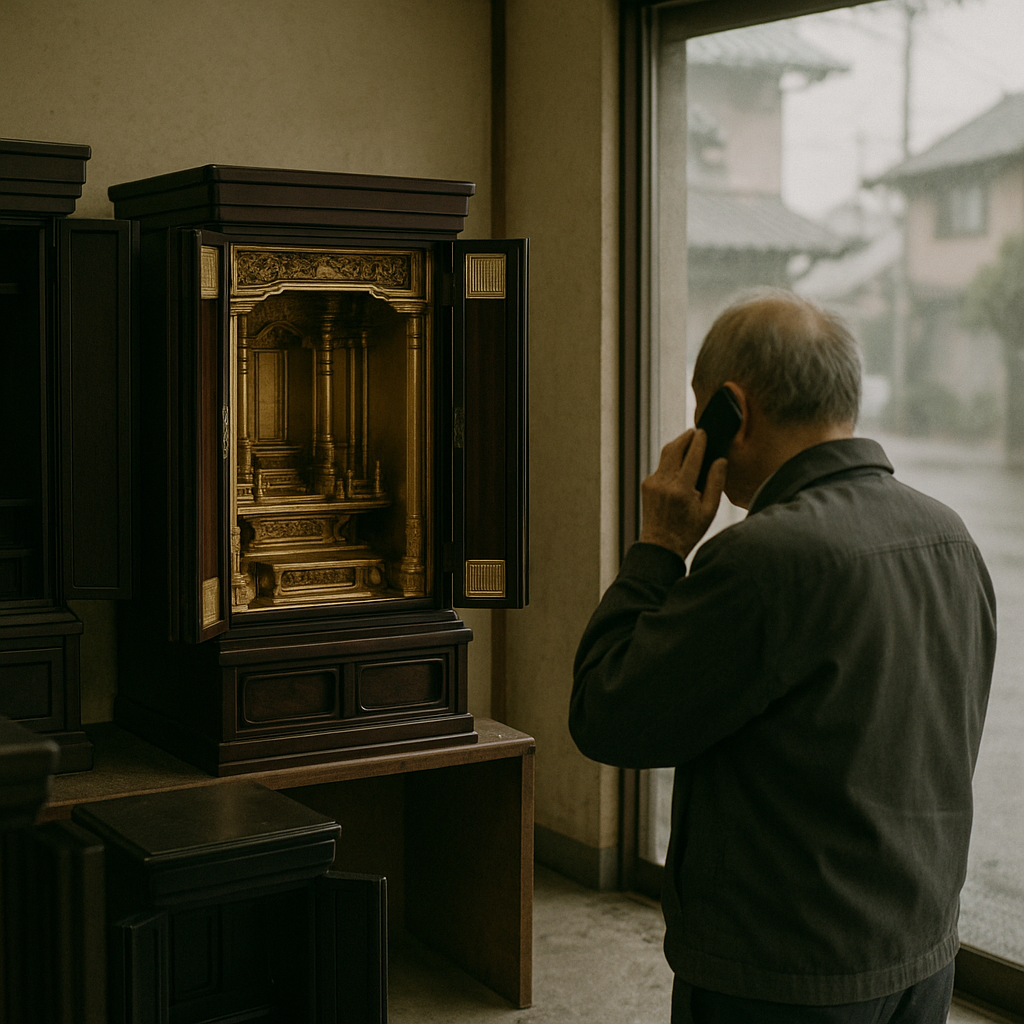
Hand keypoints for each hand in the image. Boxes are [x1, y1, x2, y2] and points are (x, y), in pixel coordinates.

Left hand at [639, 429, 726, 559]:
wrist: (660, 546)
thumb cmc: (688, 531)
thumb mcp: (709, 511)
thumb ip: (716, 483)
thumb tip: (720, 460)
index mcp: (682, 490)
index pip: (692, 455)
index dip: (699, 440)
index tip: (705, 431)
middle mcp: (664, 483)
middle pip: (674, 448)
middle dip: (686, 437)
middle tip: (696, 431)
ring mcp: (652, 483)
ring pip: (665, 454)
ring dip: (677, 445)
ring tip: (689, 441)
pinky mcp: (646, 485)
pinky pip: (660, 466)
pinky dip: (671, 461)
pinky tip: (680, 463)